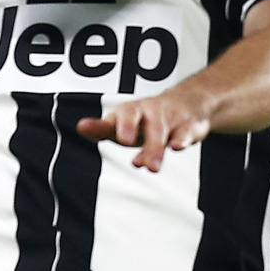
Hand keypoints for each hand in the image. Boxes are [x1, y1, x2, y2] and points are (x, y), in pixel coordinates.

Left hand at [76, 89, 211, 172]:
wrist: (189, 102)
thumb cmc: (149, 118)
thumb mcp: (124, 122)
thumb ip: (103, 129)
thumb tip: (80, 127)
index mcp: (131, 111)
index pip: (121, 115)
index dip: (112, 124)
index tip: (97, 131)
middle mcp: (150, 111)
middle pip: (142, 122)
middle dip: (133, 133)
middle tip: (130, 152)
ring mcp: (170, 117)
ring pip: (161, 130)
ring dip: (155, 148)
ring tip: (151, 168)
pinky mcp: (189, 125)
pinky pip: (186, 131)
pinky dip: (182, 139)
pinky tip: (176, 147)